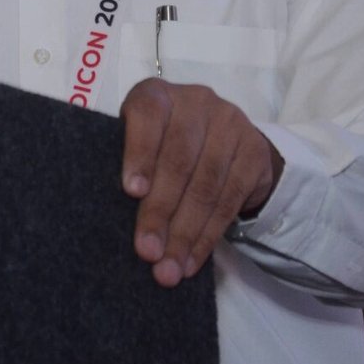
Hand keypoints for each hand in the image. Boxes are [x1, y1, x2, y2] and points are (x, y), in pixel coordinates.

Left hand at [119, 78, 283, 286]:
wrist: (226, 141)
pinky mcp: (255, 152)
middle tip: (146, 251)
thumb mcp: (142, 143)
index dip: (139, 154)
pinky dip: (207, 237)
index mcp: (158, 94)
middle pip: (178, 161)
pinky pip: (229, 201)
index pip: (147, 117)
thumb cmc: (164, 144)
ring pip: (206, 187)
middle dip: (160, 212)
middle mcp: (196, 101)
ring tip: (168, 269)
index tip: (131, 192)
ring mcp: (230, 124)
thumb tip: (108, 216)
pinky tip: (191, 261)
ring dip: (185, 234)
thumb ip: (130, 165)